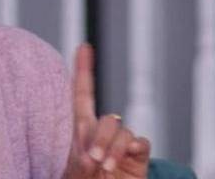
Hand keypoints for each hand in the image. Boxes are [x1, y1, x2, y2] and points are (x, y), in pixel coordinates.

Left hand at [64, 43, 150, 178]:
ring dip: (113, 148)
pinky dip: (133, 148)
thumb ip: (81, 156)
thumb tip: (92, 154)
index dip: (83, 70)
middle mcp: (104, 133)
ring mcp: (122, 144)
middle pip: (106, 119)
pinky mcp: (139, 156)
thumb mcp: (73, 168)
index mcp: (82, 130)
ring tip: (105, 167)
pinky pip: (140, 142)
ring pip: (122, 131)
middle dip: (99, 138)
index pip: (83, 94)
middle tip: (92, 160)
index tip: (83, 47)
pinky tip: (129, 156)